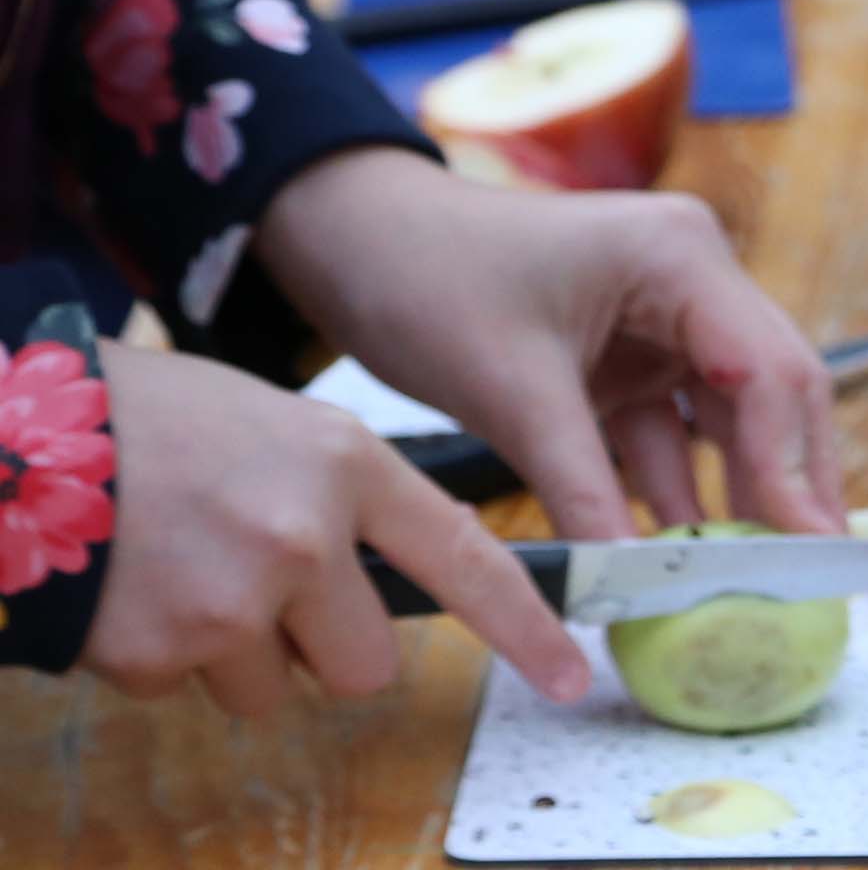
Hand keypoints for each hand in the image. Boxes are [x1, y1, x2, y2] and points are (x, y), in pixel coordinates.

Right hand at [82, 342, 592, 713]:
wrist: (24, 435)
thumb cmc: (153, 420)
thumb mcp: (282, 426)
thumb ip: (350, 497)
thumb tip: (400, 572)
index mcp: (346, 464)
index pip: (465, 559)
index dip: (525, 627)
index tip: (570, 676)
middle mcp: (304, 537)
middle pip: (367, 663)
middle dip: (323, 648)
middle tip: (265, 590)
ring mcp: (231, 599)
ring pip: (272, 688)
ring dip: (234, 653)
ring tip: (183, 569)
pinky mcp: (157, 651)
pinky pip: (185, 689)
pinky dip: (162, 654)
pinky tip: (134, 585)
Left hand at [254, 148, 842, 541]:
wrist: (351, 241)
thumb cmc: (425, 278)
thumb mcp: (509, 389)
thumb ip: (582, 486)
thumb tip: (627, 582)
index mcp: (682, 258)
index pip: (771, 372)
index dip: (796, 466)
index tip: (813, 550)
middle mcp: (694, 282)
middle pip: (776, 394)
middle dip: (791, 483)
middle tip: (811, 575)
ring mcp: (667, 322)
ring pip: (734, 420)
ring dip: (740, 494)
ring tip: (760, 577)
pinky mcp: (631, 359)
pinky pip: (674, 432)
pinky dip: (678, 490)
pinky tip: (687, 554)